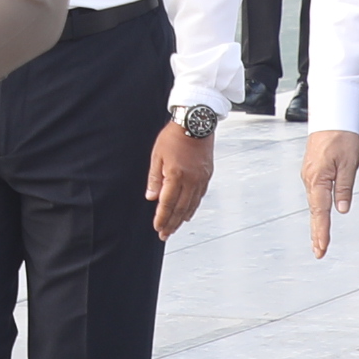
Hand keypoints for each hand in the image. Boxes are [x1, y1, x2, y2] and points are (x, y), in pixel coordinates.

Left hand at [147, 120, 215, 239]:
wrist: (196, 123)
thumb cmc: (174, 136)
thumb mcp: (157, 156)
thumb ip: (154, 178)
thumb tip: (151, 197)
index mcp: (176, 176)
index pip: (167, 203)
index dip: (162, 218)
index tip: (158, 228)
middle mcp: (191, 180)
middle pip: (180, 208)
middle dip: (172, 223)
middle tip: (165, 234)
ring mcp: (201, 179)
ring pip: (191, 205)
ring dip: (182, 218)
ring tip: (175, 227)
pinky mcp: (207, 175)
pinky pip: (200, 196)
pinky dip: (193, 207)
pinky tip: (189, 212)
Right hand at [300, 130, 358, 257]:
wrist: (331, 118)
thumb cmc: (341, 137)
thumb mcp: (349, 164)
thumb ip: (344, 188)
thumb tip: (341, 209)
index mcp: (318, 179)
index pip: (320, 212)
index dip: (322, 232)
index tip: (322, 247)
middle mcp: (309, 179)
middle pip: (314, 212)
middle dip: (316, 233)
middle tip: (318, 252)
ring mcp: (309, 176)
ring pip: (313, 204)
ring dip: (316, 223)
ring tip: (319, 240)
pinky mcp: (312, 172)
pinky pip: (314, 195)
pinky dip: (316, 210)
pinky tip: (319, 217)